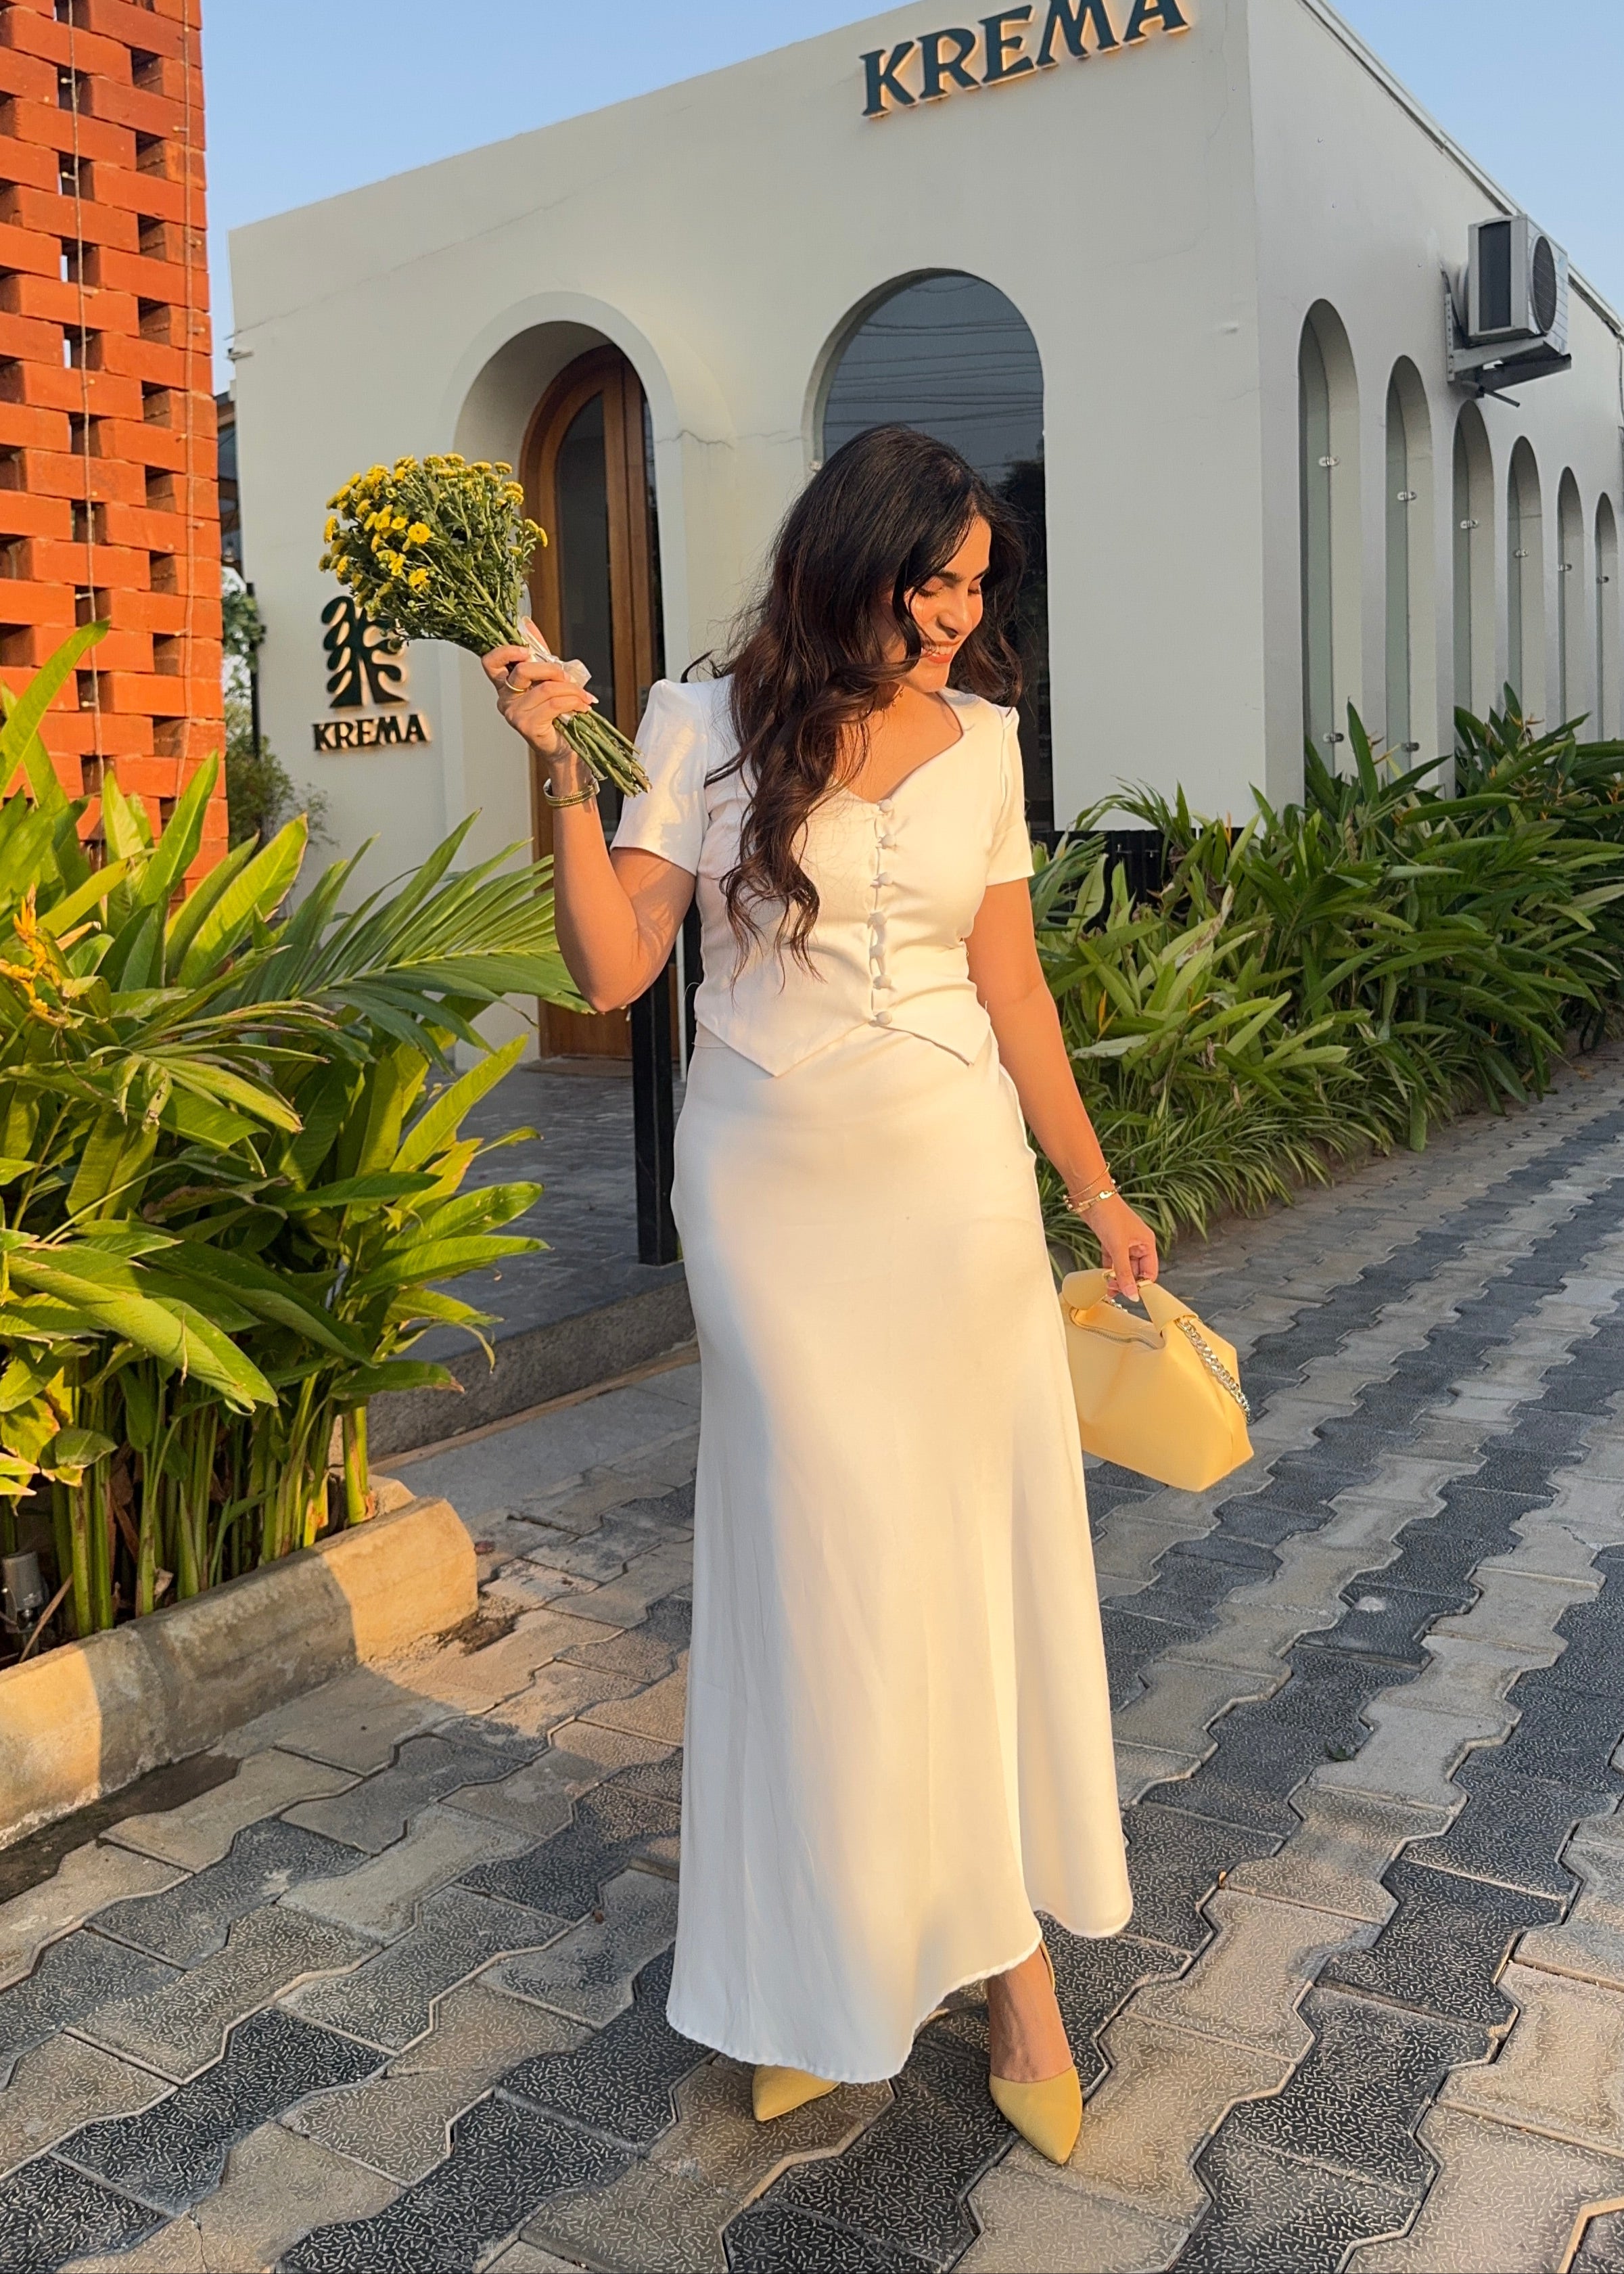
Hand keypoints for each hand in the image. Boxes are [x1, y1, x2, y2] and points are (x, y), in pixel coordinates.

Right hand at [482, 630, 595, 759]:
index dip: (506, 651)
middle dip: (552, 669)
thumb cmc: (556, 714)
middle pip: (523, 670)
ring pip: (546, 688)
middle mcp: (505, 700)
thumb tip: (527, 624)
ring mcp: (514, 714)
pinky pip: (555, 703)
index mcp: (505, 686)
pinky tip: (582, 706)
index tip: (527, 651)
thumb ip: (537, 653)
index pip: (491, 662)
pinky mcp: (527, 726)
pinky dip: (574, 702)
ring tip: (583, 696)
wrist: (565, 748)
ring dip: (572, 690)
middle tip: (568, 678)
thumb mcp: (547, 678)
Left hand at [1080, 1193, 1158, 1301]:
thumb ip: (1124, 1272)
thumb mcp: (1118, 1247)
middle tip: (1115, 1292)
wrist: (1091, 1197)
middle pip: (1136, 1271)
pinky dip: (1108, 1270)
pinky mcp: (1110, 1241)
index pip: (1150, 1272)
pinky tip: (1103, 1279)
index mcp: (1147, 1243)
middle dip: (1127, 1282)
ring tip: (1108, 1289)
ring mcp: (1124, 1243)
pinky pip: (1112, 1261)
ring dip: (1116, 1278)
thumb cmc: (1109, 1214)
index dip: (1142, 1285)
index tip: (1132, 1296)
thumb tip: (1132, 1294)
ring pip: (1123, 1267)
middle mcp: (1138, 1244)